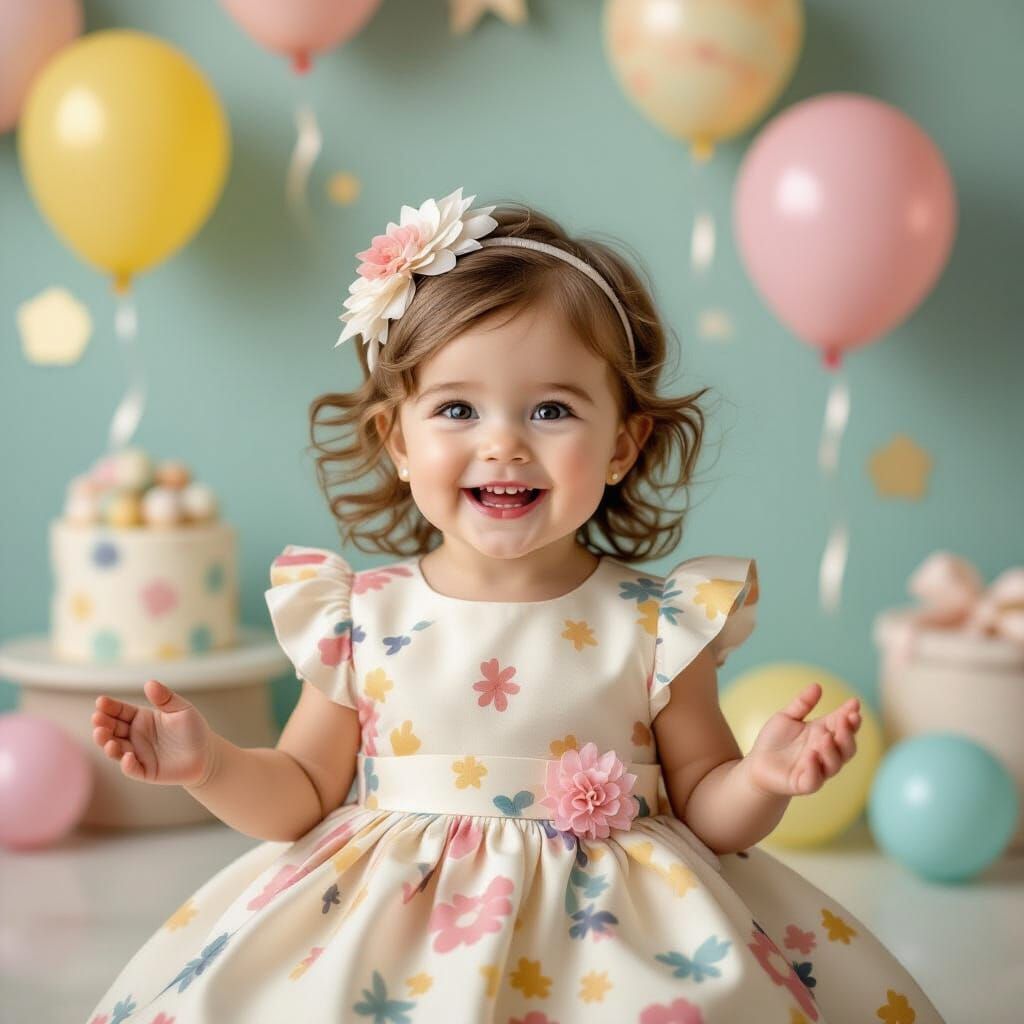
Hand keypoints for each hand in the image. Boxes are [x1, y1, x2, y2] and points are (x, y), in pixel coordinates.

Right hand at [91, 679, 215, 786]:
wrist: (206, 754)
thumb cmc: (192, 729)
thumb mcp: (181, 709)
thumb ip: (165, 698)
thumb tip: (149, 683)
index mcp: (140, 718)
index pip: (120, 711)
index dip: (109, 707)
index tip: (100, 702)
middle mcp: (134, 736)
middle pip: (112, 730)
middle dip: (102, 725)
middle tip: (97, 719)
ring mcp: (138, 754)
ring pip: (116, 750)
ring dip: (108, 743)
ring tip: (105, 737)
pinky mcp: (145, 771)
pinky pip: (132, 769)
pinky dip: (127, 764)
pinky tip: (128, 756)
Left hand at [742, 683, 860, 796]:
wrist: (757, 764)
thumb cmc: (775, 741)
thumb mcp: (787, 717)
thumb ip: (802, 703)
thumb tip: (817, 685)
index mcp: (824, 734)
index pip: (843, 725)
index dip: (850, 715)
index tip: (854, 702)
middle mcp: (825, 753)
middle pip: (846, 746)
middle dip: (848, 733)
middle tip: (846, 718)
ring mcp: (817, 769)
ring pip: (834, 763)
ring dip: (833, 750)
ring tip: (826, 736)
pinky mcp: (804, 784)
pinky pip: (814, 779)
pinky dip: (815, 768)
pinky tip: (812, 755)